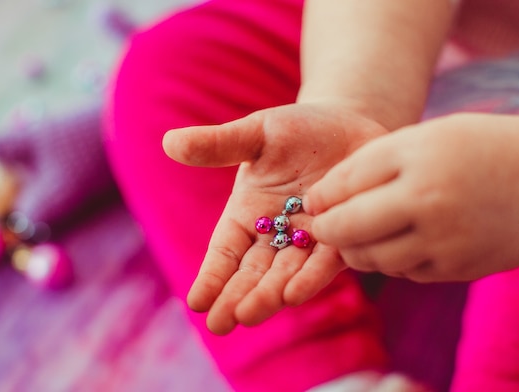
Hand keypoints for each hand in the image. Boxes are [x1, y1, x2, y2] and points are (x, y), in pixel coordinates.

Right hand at [162, 102, 386, 333]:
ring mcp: (309, 239)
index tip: (196, 302)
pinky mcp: (342, 237)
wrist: (348, 124)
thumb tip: (169, 143)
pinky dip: (311, 277)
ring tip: (250, 314)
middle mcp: (275, 234)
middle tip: (220, 324)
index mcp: (247, 214)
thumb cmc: (296, 130)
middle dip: (237, 297)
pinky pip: (325, 261)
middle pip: (253, 272)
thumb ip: (218, 145)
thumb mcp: (255, 134)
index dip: (211, 276)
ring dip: (268, 295)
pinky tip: (294, 294)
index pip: (224, 251)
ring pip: (285, 274)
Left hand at [305, 113, 518, 281]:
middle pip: (350, 232)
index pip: (344, 187)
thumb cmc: (475, 148)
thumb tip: (318, 202)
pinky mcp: (460, 269)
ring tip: (358, 234)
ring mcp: (447, 244)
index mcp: (417, 164)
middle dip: (328, 231)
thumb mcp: (421, 139)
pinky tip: (397, 242)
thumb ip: (367, 166)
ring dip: (356, 250)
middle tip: (323, 226)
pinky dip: (391, 260)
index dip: (321, 199)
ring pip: (374, 261)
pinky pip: (405, 273)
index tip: (313, 201)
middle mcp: (430, 207)